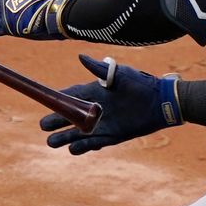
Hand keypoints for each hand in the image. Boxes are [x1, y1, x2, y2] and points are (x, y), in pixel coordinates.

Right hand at [38, 54, 180, 154]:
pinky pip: (94, 142)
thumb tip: (80, 57)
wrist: (162, 102)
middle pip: (70, 117)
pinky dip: (84, 146)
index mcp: (95, 92)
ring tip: (51, 143)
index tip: (44, 101)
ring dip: (65, 137)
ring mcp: (104, 124)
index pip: (71, 96)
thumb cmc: (141, 84)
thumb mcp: (119, 74)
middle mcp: (96, 109)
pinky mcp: (113, 135)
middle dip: (56, 121)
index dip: (58, 100)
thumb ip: (100, 69)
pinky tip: (72, 149)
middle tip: (43, 126)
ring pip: (79, 132)